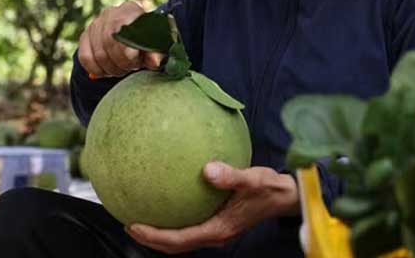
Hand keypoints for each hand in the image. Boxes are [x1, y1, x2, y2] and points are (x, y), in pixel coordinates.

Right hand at [78, 1, 163, 76]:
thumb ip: (155, 53)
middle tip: (130, 68)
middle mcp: (110, 13)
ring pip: (98, 54)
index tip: (137, 63)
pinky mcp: (85, 35)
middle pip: (109, 44)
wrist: (133, 35)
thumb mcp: (154, 45)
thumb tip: (155, 62)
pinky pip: (85, 57)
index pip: (123, 35)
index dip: (129, 55)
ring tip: (121, 69)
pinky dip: (95, 69)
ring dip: (110, 68)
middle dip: (121, 63)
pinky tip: (106, 71)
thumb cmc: (146, 40)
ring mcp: (96, 23)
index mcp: (130, 10)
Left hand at [126, 162, 299, 253]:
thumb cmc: (270, 188)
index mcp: (218, 229)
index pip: (179, 239)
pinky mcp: (219, 223)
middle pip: (175, 245)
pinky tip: (169, 203)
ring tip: (142, 219)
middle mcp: (215, 235)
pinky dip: (175, 222)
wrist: (285, 197)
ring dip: (161, 233)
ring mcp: (217, 230)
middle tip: (129, 224)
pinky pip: (190, 227)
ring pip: (182, 239)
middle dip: (151, 238)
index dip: (154, 236)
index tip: (134, 225)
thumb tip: (207, 169)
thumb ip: (230, 176)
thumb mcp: (253, 179)